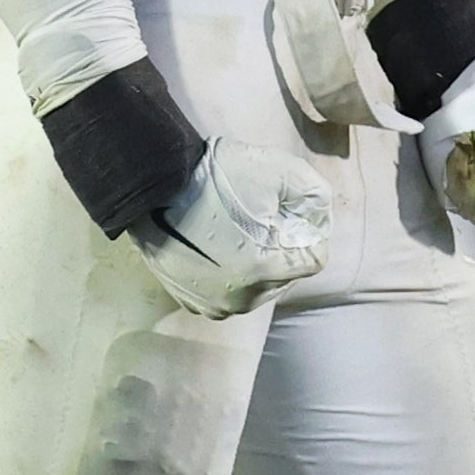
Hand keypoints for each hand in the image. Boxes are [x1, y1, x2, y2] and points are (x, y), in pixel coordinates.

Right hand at [135, 141, 328, 320]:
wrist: (154, 180)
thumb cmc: (215, 174)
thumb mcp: (279, 171)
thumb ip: (315, 194)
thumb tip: (320, 216)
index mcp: (263, 271)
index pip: (313, 260)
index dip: (307, 232)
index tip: (289, 212)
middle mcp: (239, 298)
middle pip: (285, 277)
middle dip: (281, 250)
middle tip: (263, 219)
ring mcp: (212, 303)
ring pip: (256, 288)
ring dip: (256, 265)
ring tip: (240, 232)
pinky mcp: (189, 300)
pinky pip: (226, 294)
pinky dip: (229, 275)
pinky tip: (218, 247)